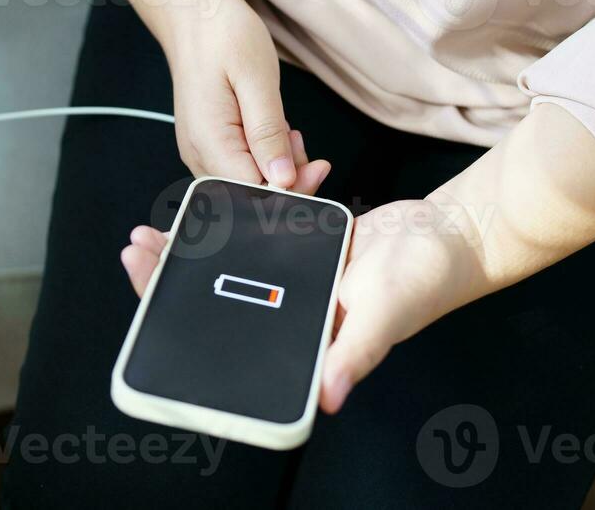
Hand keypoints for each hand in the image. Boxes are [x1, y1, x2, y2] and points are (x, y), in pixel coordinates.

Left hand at [120, 197, 489, 413]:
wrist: (453, 233)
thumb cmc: (426, 280)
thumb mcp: (386, 314)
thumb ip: (356, 352)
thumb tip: (329, 395)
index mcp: (306, 342)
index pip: (230, 335)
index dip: (184, 311)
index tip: (149, 278)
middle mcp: (295, 316)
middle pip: (221, 296)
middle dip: (177, 272)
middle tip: (141, 242)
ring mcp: (298, 282)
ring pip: (234, 265)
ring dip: (198, 245)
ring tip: (161, 224)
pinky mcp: (307, 250)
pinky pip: (262, 236)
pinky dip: (237, 221)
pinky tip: (212, 200)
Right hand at [163, 0, 330, 191]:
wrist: (194, 15)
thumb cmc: (224, 37)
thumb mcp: (256, 79)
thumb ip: (267, 132)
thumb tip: (282, 180)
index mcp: (209, 143)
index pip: (253, 195)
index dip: (290, 190)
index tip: (318, 166)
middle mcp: (199, 155)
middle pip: (249, 196)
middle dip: (286, 180)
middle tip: (300, 140)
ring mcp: (201, 151)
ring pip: (247, 184)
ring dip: (277, 167)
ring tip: (286, 129)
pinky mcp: (209, 144)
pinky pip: (241, 167)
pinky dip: (265, 157)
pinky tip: (273, 132)